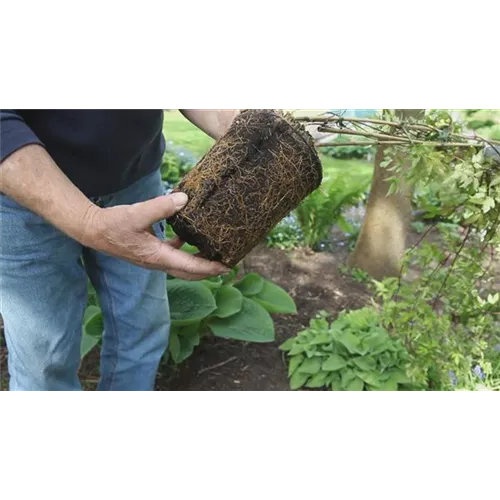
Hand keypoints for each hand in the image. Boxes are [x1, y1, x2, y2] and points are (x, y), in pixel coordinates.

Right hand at [83, 192, 229, 279]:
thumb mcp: (138, 214)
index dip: (210, 267)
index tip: (227, 266)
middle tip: (227, 265)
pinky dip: (184, 250)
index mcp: (158, 256)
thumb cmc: (113, 224)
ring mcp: (154, 259)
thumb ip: (162, 207)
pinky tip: (189, 237)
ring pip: (182, 266)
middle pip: (189, 272)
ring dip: (198, 262)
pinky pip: (173, 255)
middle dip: (209, 270)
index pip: (190, 266)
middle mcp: (158, 262)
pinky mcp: (150, 252)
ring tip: (214, 254)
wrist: (93, 231)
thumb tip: (185, 199)